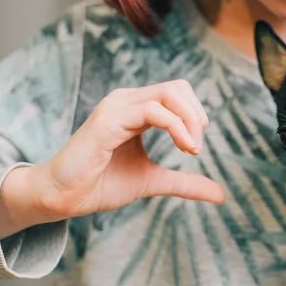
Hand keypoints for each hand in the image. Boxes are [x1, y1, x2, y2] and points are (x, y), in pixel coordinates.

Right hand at [0, 80, 224, 237]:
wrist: (64, 198)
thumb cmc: (102, 184)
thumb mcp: (154, 181)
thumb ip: (185, 183)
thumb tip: (221, 195)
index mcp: (136, 109)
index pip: (177, 92)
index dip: (195, 114)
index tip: (195, 145)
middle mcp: (126, 101)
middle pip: (178, 87)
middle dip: (197, 114)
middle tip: (197, 146)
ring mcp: (117, 107)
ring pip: (169, 93)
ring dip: (190, 119)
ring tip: (192, 148)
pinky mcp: (109, 120)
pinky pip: (153, 110)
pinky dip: (177, 127)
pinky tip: (183, 146)